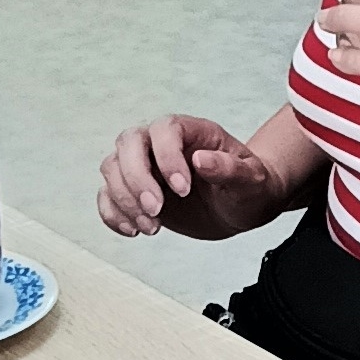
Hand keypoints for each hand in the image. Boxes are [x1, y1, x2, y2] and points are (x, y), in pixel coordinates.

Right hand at [96, 115, 287, 240]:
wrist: (242, 206)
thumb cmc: (250, 186)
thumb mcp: (251, 180)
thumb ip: (230, 169)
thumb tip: (202, 160)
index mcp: (193, 132)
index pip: (165, 129)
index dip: (167, 157)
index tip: (183, 190)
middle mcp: (162, 143)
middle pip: (128, 143)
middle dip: (136, 179)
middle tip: (156, 210)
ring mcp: (145, 166)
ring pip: (112, 168)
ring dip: (124, 200)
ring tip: (152, 227)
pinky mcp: (135, 191)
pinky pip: (107, 195)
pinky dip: (113, 214)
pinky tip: (134, 230)